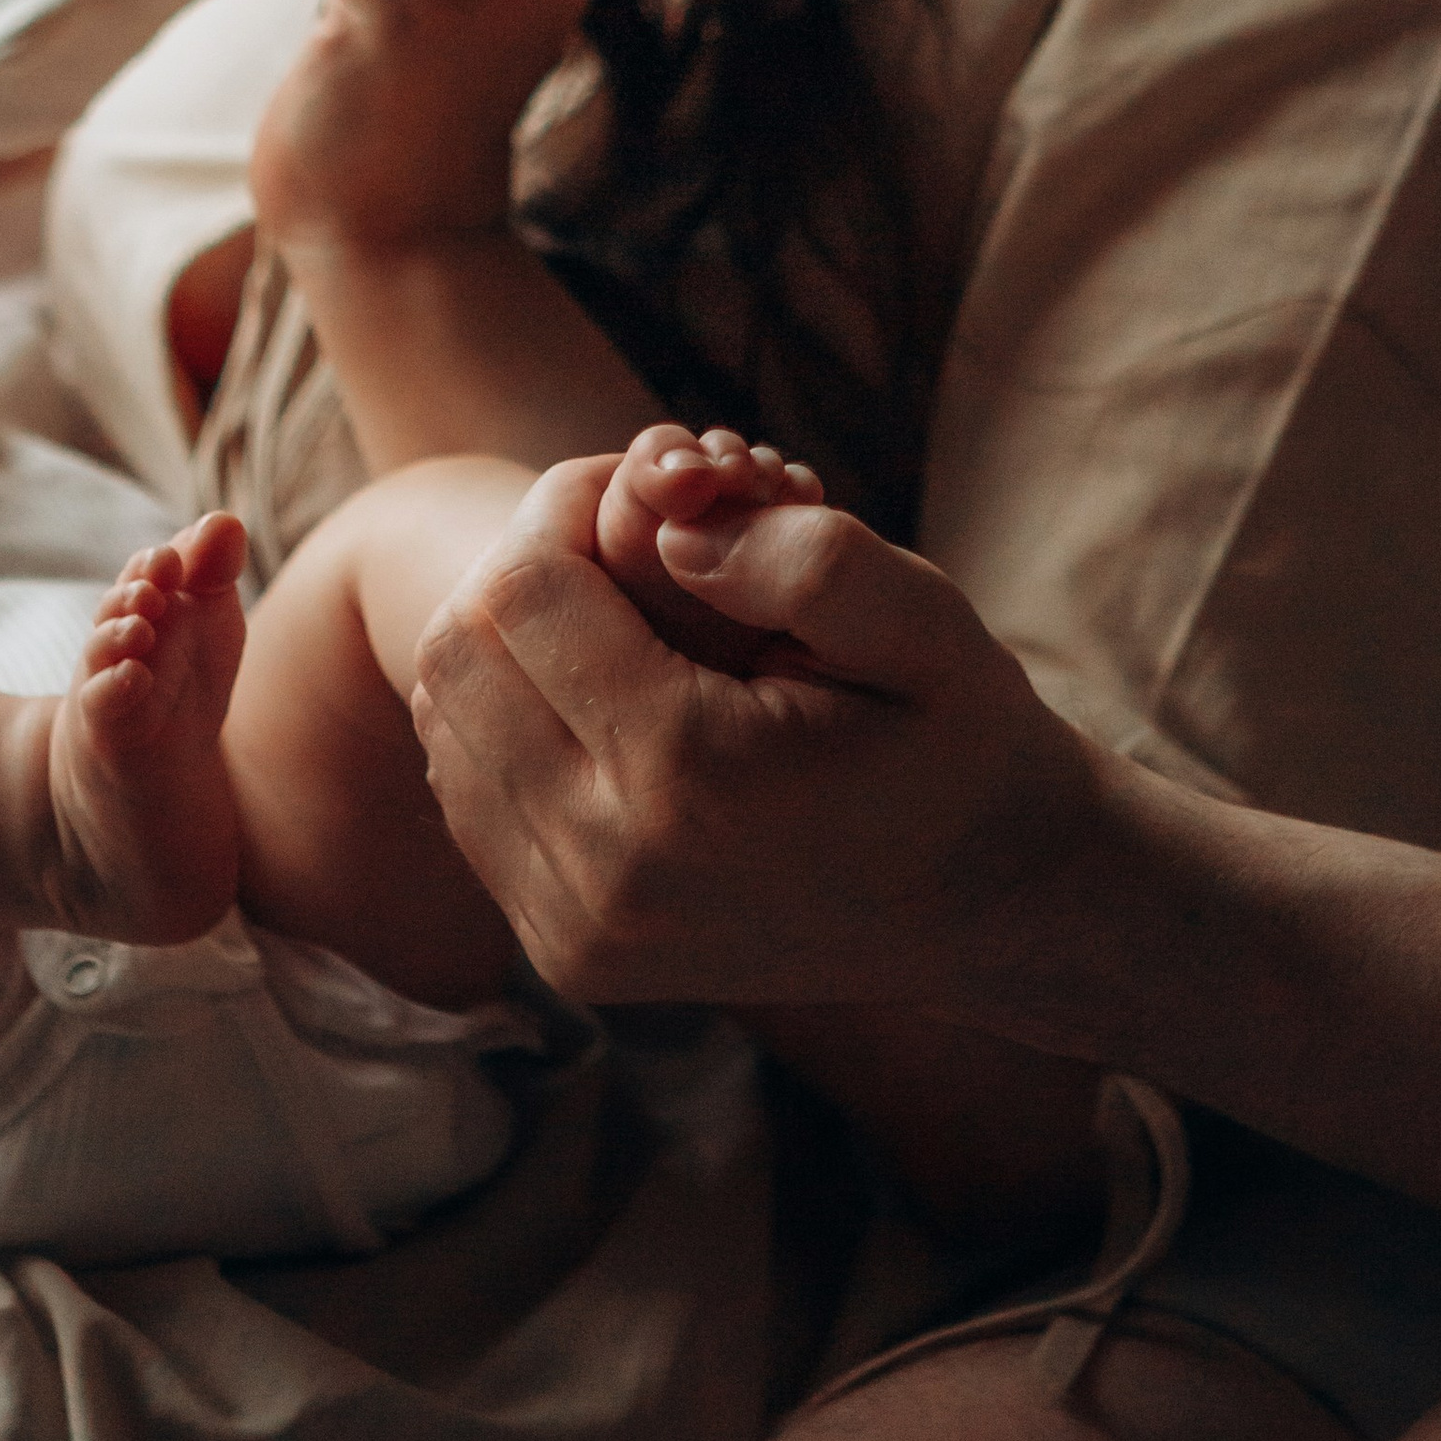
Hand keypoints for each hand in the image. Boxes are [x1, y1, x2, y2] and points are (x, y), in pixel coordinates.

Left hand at [410, 457, 1110, 1020]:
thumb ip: (802, 555)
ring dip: (514, 642)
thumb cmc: (960, 741)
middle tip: (634, 537)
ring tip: (625, 615)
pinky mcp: (567, 955)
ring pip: (447, 723)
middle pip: (461, 654)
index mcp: (686, 781)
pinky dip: (513, 720)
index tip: (650, 484)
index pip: (521, 589)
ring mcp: (577, 931)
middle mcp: (607, 874)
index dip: (568, 501)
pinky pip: (469, 798)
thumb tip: (661, 517)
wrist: (993, 906)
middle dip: (531, 562)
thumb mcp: (925, 621)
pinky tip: (608, 694)